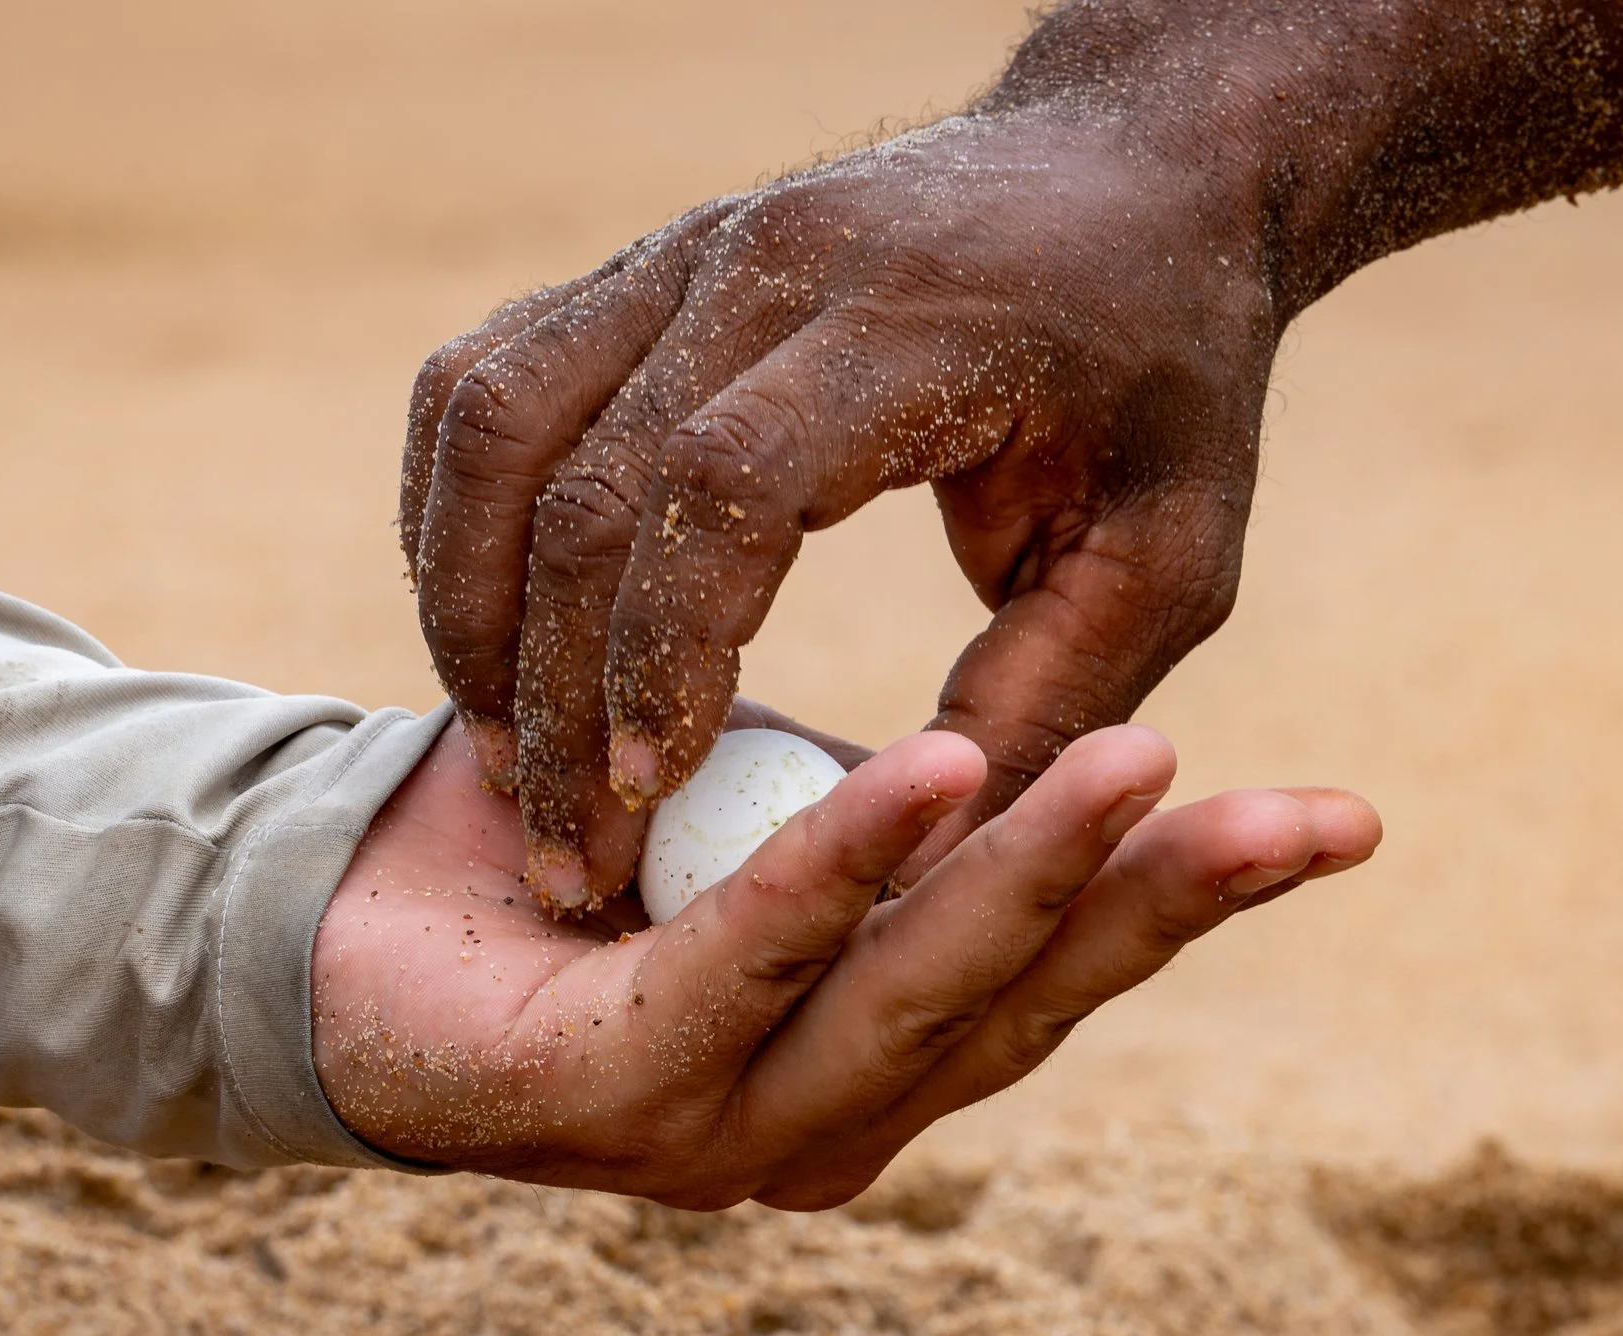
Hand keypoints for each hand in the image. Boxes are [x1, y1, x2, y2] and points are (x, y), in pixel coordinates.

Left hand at [309, 717, 1378, 1210]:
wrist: (341, 914)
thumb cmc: (582, 864)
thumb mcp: (776, 824)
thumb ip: (890, 822)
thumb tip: (1019, 740)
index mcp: (878, 1058)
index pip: (1062, 977)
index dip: (1194, 900)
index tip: (1337, 820)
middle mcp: (823, 1117)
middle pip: (1024, 1001)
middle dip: (1166, 905)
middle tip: (1310, 815)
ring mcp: (721, 1125)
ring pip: (907, 989)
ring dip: (1028, 876)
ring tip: (1141, 763)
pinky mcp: (612, 1093)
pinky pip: (746, 955)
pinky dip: (837, 864)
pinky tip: (932, 768)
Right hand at [402, 105, 1280, 912]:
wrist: (1127, 173)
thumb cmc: (1167, 383)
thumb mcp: (1168, 560)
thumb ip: (1053, 705)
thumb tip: (926, 877)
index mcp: (911, 326)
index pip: (725, 482)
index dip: (666, 649)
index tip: (649, 794)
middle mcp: (767, 263)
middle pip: (582, 474)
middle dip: (550, 683)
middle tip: (565, 847)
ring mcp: (683, 250)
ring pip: (496, 419)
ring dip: (470, 602)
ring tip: (499, 755)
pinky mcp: (639, 267)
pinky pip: (486, 383)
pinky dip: (454, 517)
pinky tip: (484, 634)